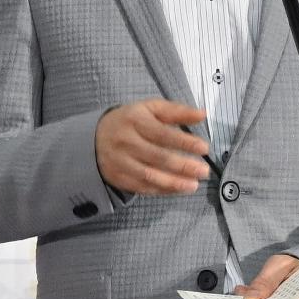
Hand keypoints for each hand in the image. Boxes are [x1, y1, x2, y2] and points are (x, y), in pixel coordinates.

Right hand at [95, 99, 210, 197]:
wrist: (94, 138)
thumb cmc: (130, 121)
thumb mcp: (150, 109)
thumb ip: (176, 111)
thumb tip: (202, 114)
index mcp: (135, 121)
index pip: (162, 134)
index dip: (184, 142)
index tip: (204, 148)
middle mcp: (126, 142)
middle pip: (158, 157)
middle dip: (183, 166)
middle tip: (204, 171)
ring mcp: (120, 162)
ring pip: (150, 175)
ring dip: (174, 182)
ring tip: (194, 184)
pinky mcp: (118, 178)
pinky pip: (143, 187)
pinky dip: (162, 189)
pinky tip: (178, 188)